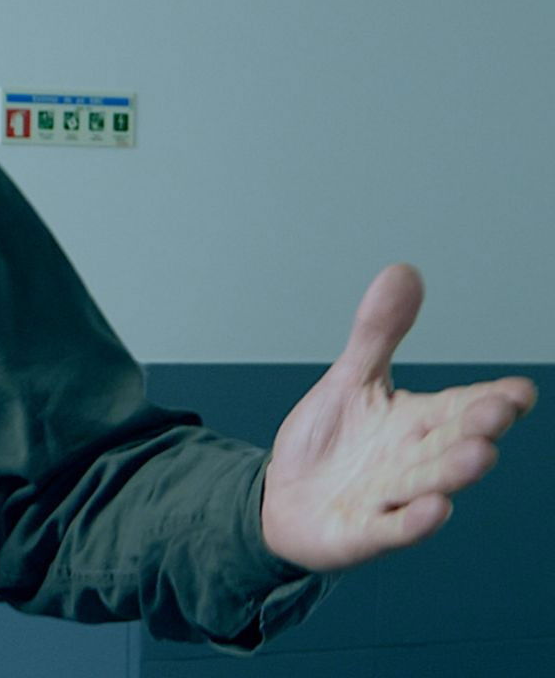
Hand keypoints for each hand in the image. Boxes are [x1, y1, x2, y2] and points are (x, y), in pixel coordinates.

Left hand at [262, 264, 536, 571]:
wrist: (283, 499)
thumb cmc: (331, 442)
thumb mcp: (350, 379)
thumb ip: (378, 333)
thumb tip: (404, 270)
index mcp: (417, 422)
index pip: (461, 408)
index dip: (490, 400)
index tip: (518, 391)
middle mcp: (412, 461)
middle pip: (450, 444)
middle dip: (475, 429)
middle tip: (498, 412)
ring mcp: (390, 498)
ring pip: (429, 484)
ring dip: (454, 472)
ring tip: (481, 454)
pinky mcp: (362, 532)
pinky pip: (391, 528)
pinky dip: (412, 522)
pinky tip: (434, 509)